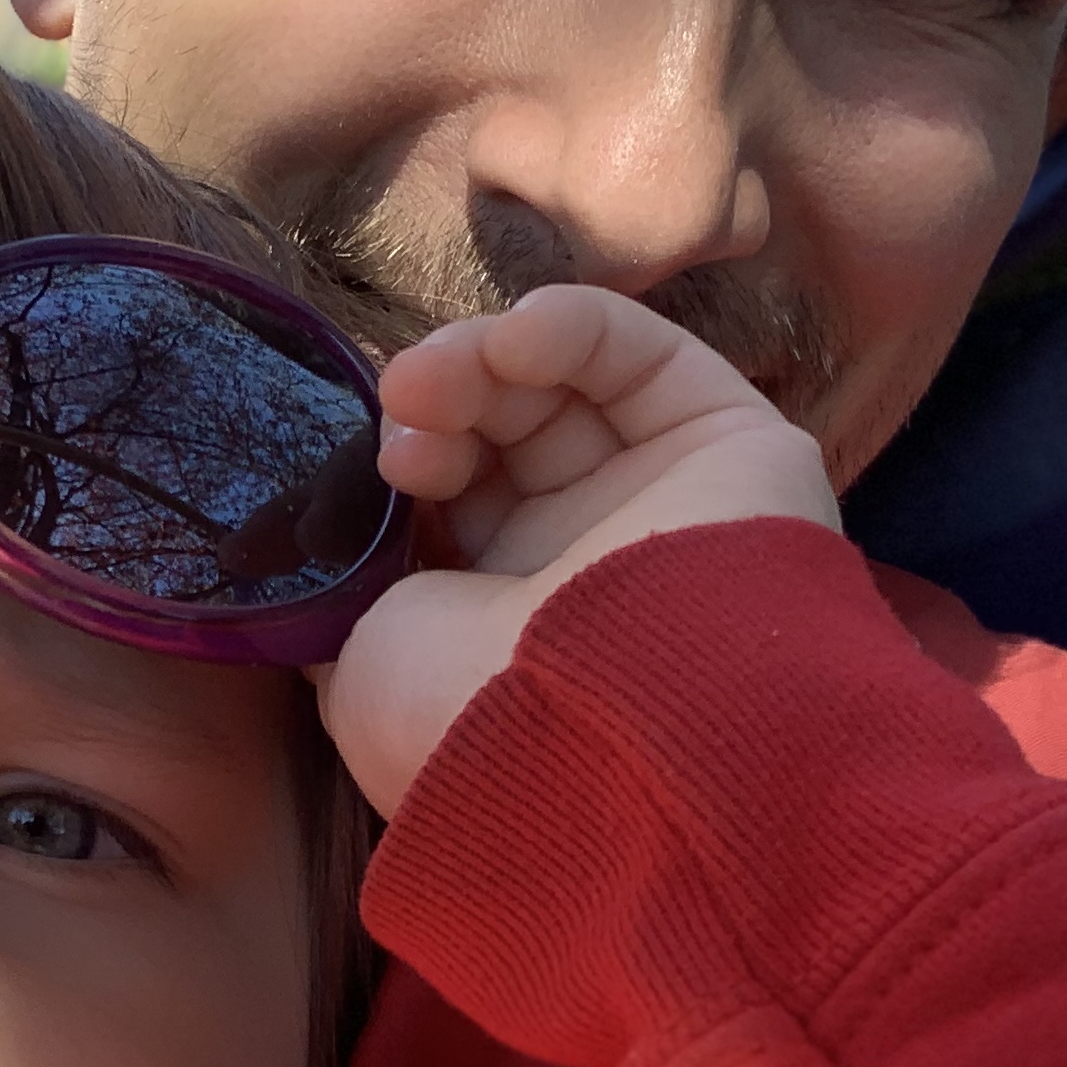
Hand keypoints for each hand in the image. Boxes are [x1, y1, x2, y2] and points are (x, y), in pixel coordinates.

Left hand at [319, 284, 840, 815]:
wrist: (608, 739)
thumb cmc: (469, 718)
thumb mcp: (361, 676)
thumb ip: (350, 606)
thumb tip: (331, 565)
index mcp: (502, 630)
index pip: (449, 507)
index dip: (397, 465)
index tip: (356, 459)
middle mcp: (587, 566)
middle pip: (501, 439)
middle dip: (436, 412)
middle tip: (398, 416)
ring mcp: (664, 505)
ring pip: (565, 391)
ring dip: (483, 363)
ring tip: (431, 382)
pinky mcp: (735, 447)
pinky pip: (648, 360)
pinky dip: (574, 328)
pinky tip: (517, 341)